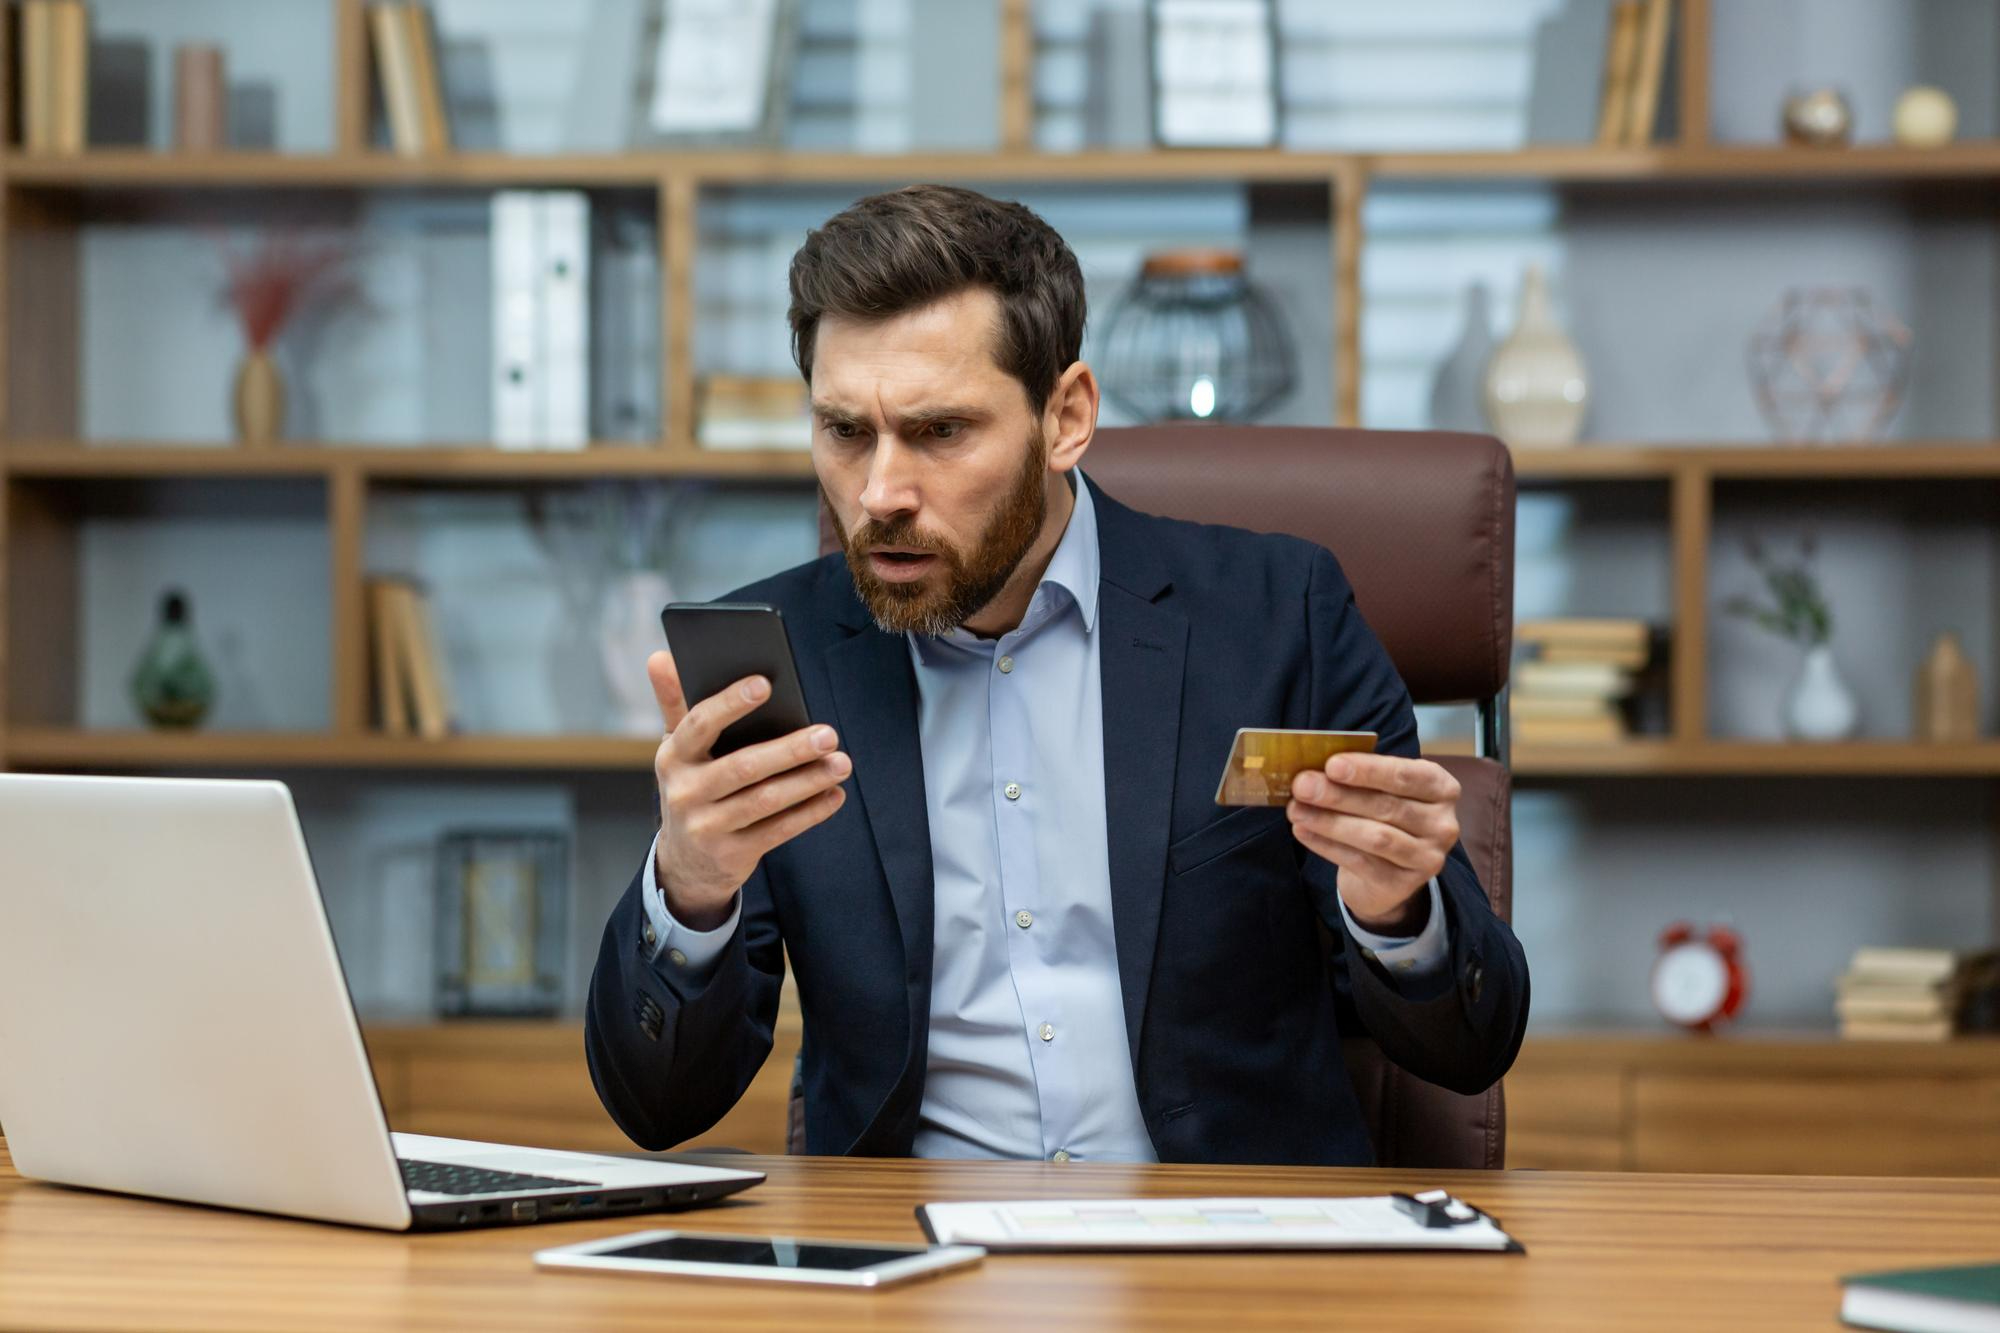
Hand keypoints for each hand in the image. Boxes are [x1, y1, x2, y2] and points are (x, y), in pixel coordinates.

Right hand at [648, 649, 848, 930]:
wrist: (685, 863)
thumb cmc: (692, 786)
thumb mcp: (678, 749)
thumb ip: (675, 703)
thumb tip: (660, 656)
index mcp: (673, 757)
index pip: (699, 724)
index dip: (730, 703)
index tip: (765, 683)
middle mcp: (684, 792)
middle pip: (742, 767)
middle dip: (789, 749)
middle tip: (828, 733)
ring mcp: (706, 827)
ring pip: (764, 801)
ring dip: (807, 781)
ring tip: (841, 763)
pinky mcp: (731, 855)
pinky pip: (777, 831)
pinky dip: (810, 813)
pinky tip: (834, 794)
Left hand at [1286, 752, 1460, 934]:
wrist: (1389, 871)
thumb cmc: (1383, 814)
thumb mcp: (1382, 789)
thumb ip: (1359, 777)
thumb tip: (1314, 770)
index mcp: (1441, 788)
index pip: (1406, 775)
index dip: (1368, 770)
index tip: (1332, 764)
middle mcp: (1443, 823)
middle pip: (1386, 806)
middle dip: (1339, 795)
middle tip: (1302, 786)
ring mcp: (1427, 857)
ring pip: (1375, 837)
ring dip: (1330, 822)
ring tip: (1296, 810)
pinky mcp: (1404, 884)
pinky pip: (1360, 862)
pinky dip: (1326, 845)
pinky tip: (1302, 831)